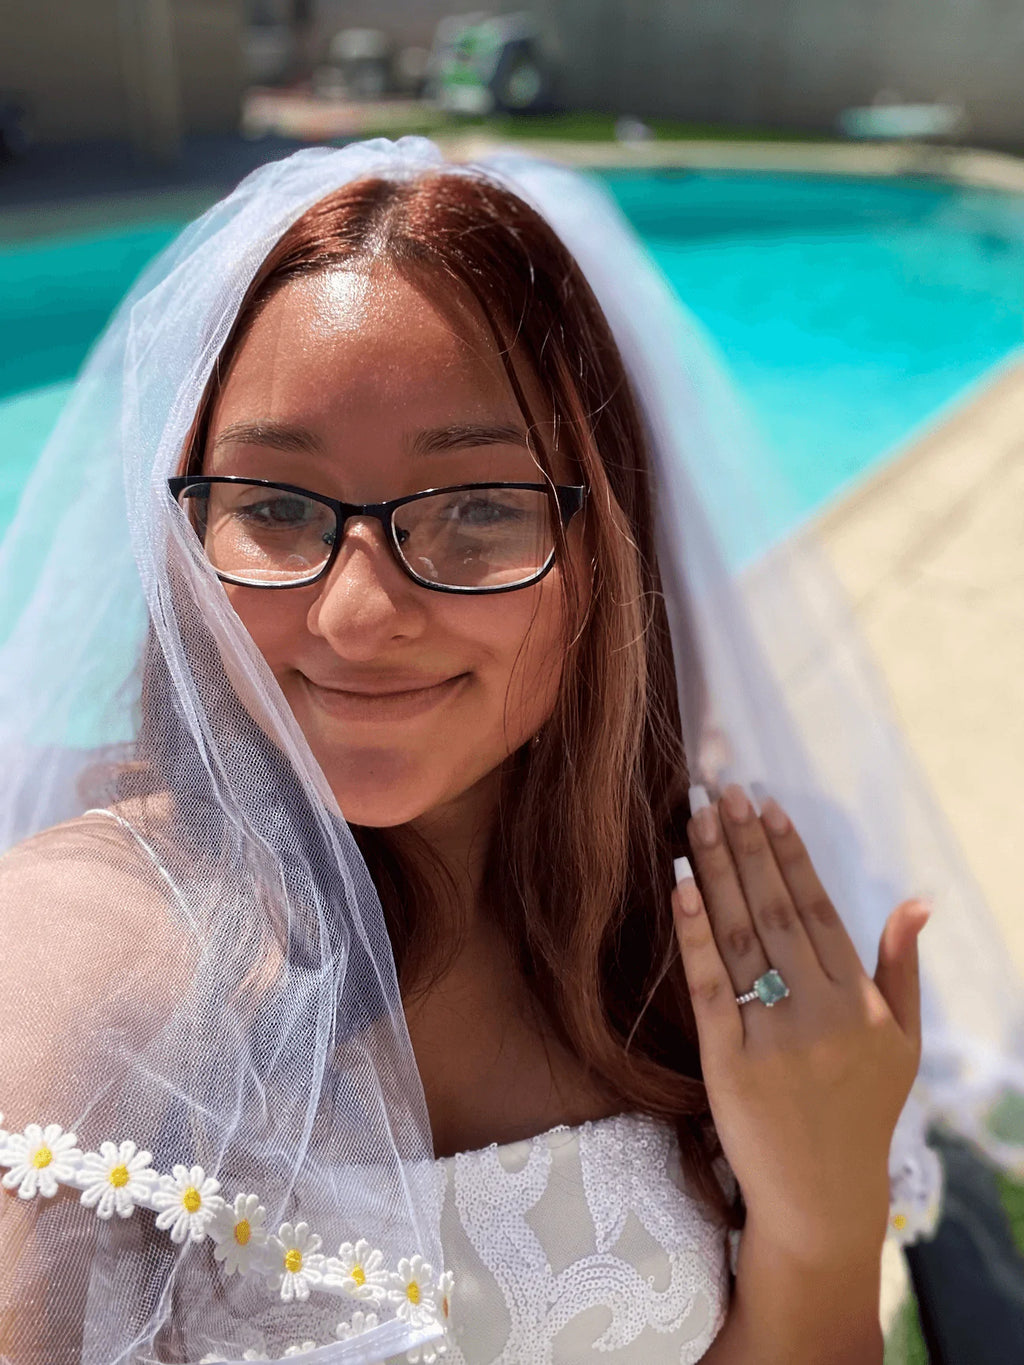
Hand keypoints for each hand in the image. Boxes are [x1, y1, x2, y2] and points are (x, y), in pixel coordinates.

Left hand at [672, 783, 928, 1265]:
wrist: (822, 1197)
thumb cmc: (862, 1112)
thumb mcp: (902, 1043)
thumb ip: (903, 969)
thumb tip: (916, 901)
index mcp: (859, 1000)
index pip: (818, 908)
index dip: (790, 854)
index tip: (768, 806)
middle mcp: (820, 1010)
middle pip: (775, 909)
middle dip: (746, 846)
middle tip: (723, 792)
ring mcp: (773, 1035)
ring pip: (741, 935)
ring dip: (716, 871)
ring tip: (697, 820)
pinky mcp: (728, 1062)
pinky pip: (708, 986)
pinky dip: (693, 934)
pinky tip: (679, 887)